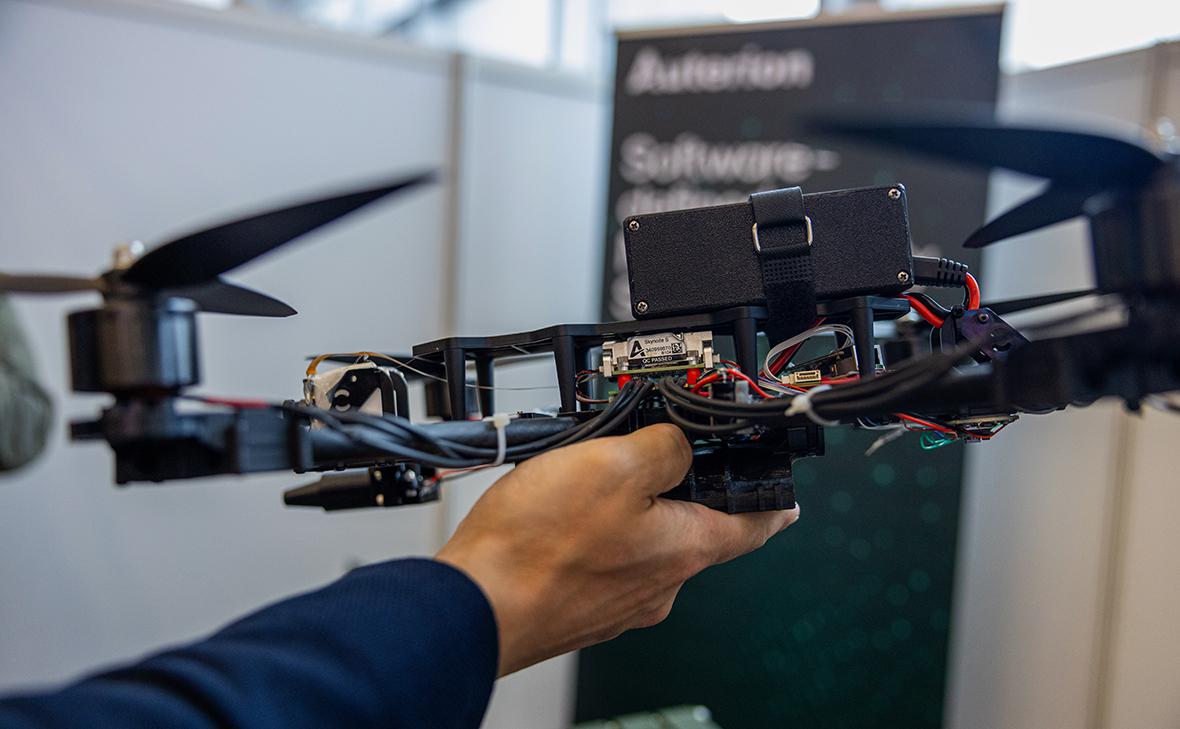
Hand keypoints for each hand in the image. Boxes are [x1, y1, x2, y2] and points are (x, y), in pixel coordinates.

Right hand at [436, 424, 799, 675]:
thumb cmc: (539, 545)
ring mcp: (620, 602)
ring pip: (645, 543)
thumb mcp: (616, 461)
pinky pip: (604, 560)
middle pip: (694, 528)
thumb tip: (679, 442)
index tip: (785, 492)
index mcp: (686, 548)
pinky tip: (558, 516)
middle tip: (657, 454)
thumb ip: (665, 445)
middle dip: (681, 489)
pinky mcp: (581, 607)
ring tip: (589, 478)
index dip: (776, 499)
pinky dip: (594, 534)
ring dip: (630, 510)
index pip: (757, 524)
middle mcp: (661, 584)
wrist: (474, 608)